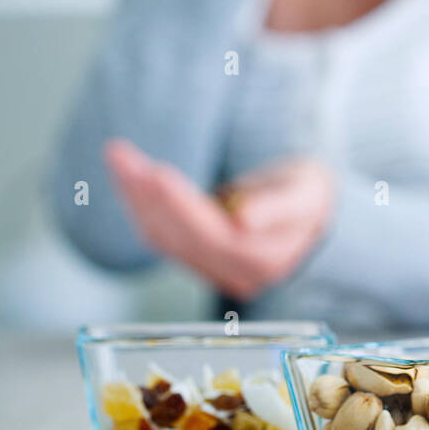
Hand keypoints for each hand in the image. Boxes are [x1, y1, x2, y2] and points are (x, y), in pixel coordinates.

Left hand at [104, 140, 333, 299]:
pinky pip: (161, 233)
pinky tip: (128, 177)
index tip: (156, 173)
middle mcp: (232, 273)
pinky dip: (141, 203)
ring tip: (119, 156)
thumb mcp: (304, 193)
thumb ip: (276, 208)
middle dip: (147, 194)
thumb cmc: (308, 194)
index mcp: (261, 260)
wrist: (309, 210)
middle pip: (179, 236)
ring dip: (135, 196)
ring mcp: (211, 268)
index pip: (211, 233)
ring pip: (162, 235)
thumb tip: (244, 220)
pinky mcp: (196, 257)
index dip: (180, 205)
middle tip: (122, 155)